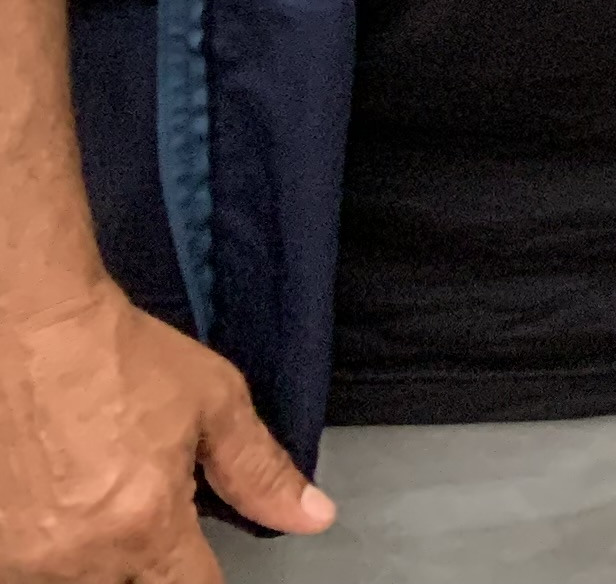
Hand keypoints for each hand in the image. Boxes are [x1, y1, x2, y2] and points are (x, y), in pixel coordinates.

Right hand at [0, 274, 328, 580]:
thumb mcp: (216, 404)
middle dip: (147, 566)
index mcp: (145, 526)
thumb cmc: (120, 358)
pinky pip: (31, 572)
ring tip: (98, 498)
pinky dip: (52, 555)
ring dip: (97, 560)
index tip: (199, 562)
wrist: (34, 329)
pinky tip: (62, 506)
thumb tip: (313, 517)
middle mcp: (81, 556)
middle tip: (141, 509)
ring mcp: (25, 557)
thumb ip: (260, 472)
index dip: (202, 578)